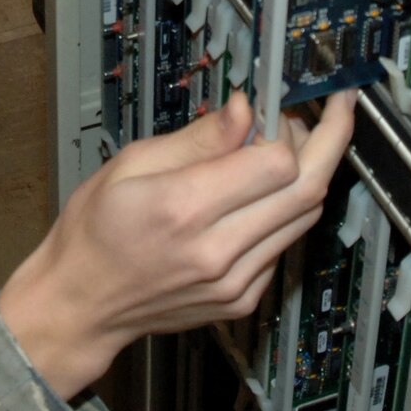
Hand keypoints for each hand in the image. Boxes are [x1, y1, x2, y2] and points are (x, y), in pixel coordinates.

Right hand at [0, 88, 355, 398]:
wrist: (81, 305)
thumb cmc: (93, 234)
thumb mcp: (130, 165)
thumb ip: (197, 139)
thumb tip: (244, 110)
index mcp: (184, 209)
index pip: (277, 163)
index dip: (287, 128)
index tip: (279, 106)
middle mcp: (217, 251)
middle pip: (307, 190)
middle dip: (328, 141)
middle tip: (328, 111)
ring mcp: (235, 281)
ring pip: (304, 218)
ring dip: (308, 175)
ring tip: (286, 147)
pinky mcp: (242, 298)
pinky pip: (284, 244)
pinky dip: (283, 211)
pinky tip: (259, 194)